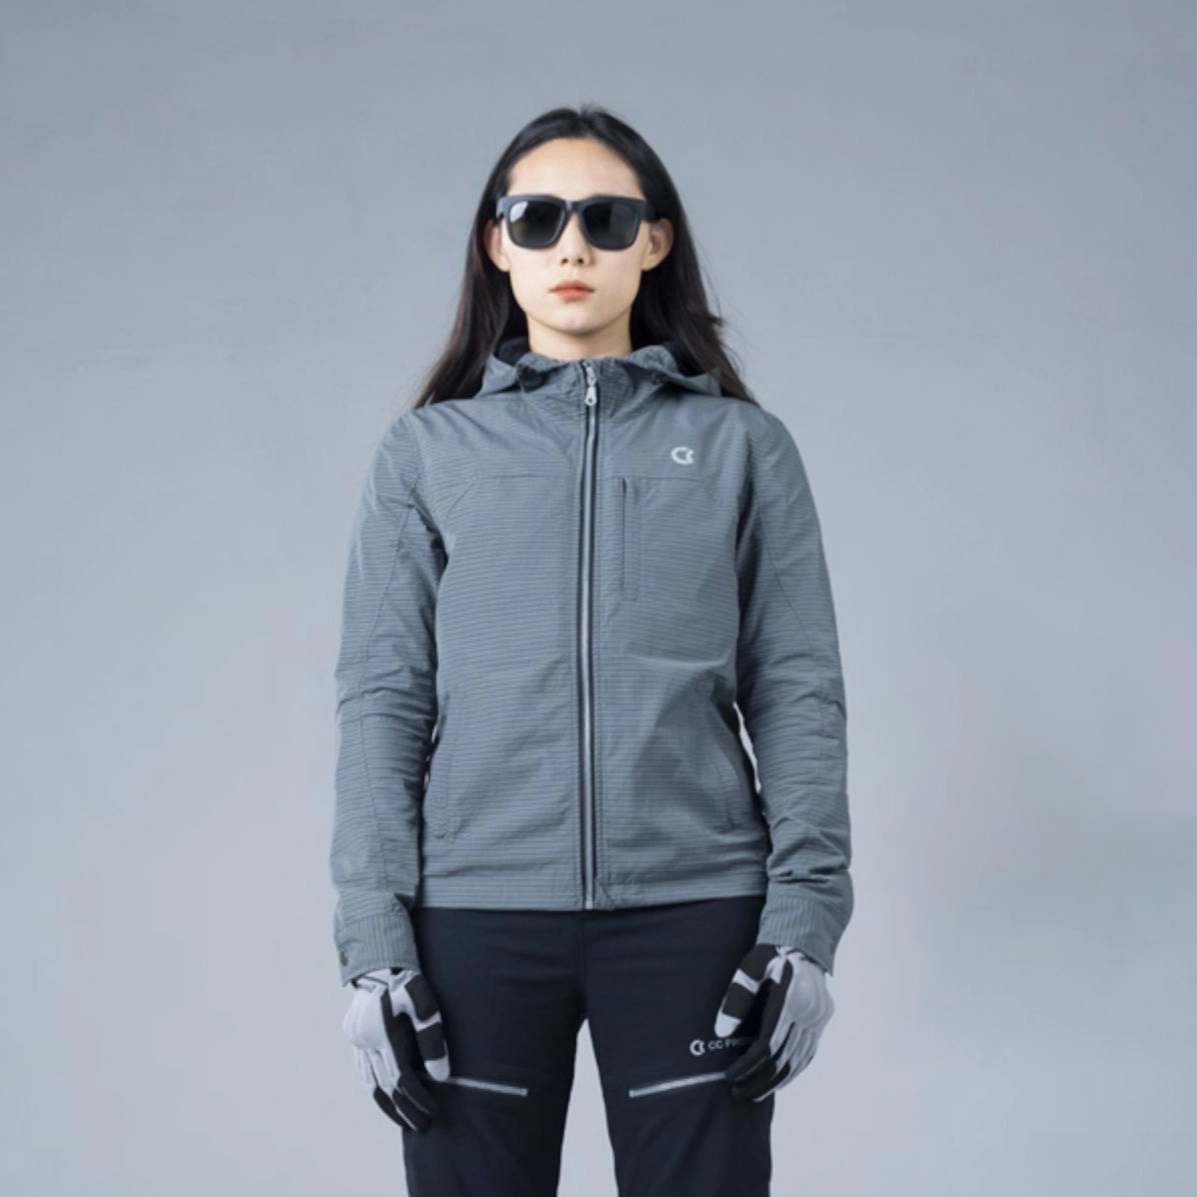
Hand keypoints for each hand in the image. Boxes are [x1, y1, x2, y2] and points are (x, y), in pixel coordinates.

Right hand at [342, 966, 450, 1131]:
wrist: (378, 958)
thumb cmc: (406, 977)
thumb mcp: (424, 1001)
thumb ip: (432, 1038)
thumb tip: (441, 1076)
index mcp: (382, 1032)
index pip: (402, 1079)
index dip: (418, 1099)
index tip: (434, 1112)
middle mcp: (364, 1039)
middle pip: (384, 1086)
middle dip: (404, 1110)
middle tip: (422, 1126)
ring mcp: (356, 1038)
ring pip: (370, 1081)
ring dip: (388, 1104)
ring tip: (405, 1120)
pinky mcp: (354, 1034)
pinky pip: (364, 1069)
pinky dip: (377, 1086)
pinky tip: (387, 1095)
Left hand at [714, 943, 834, 1101]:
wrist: (803, 940)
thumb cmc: (772, 952)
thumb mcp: (751, 966)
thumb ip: (737, 997)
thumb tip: (722, 1032)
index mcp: (792, 999)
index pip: (769, 1045)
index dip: (748, 1066)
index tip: (730, 1076)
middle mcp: (810, 1012)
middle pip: (784, 1058)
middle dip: (759, 1080)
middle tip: (738, 1093)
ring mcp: (820, 1018)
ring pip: (798, 1061)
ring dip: (775, 1081)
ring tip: (753, 1092)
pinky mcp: (822, 1020)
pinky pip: (809, 1053)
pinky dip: (792, 1070)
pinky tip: (777, 1080)